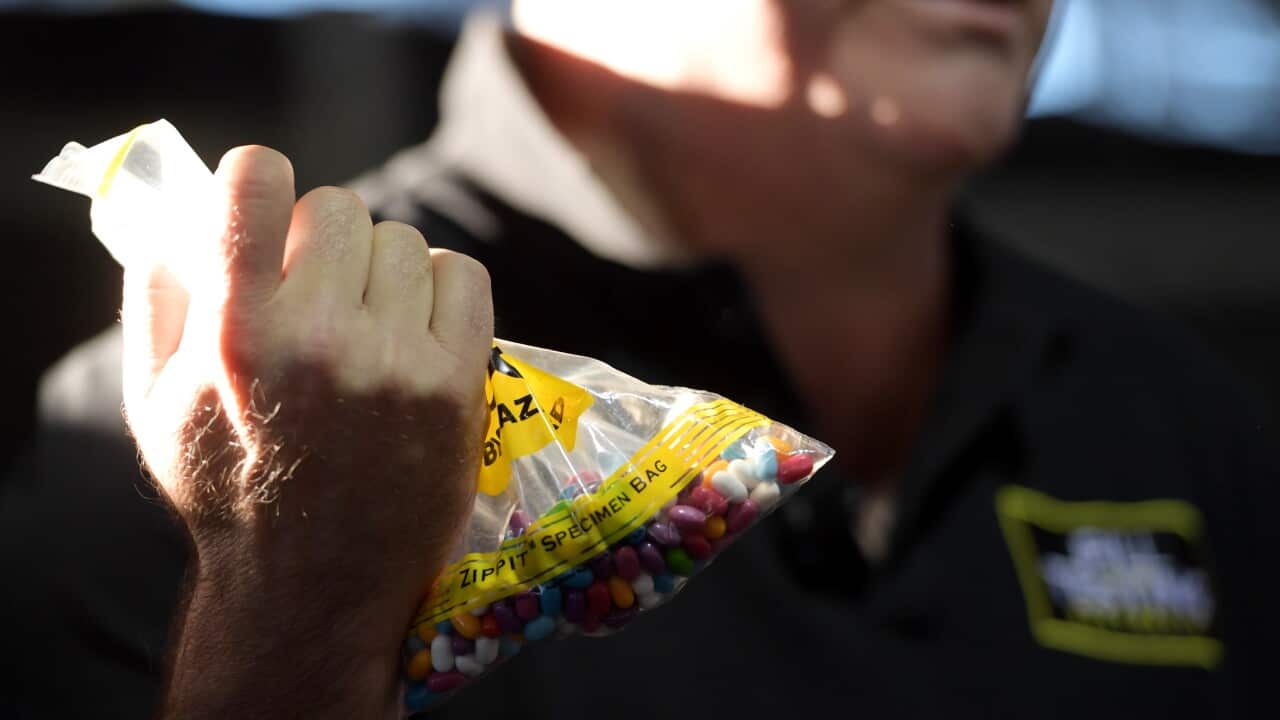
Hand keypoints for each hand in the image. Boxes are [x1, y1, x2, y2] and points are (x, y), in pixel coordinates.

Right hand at [121, 146, 492, 717]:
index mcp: (236, 331)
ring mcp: (396, 362)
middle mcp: (320, 339)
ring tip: (368, 321)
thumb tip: (184, 210)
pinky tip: (417, 325)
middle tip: (320, 288)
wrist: (313, 583)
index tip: (268, 204)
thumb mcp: (155, 401)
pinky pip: (464, 277)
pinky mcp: (456, 386)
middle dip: (324, 240)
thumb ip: (160, 296)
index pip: (258, 183)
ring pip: (404, 242)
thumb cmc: (229, 489)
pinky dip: (442, 288)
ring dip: (384, 269)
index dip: (262, 179)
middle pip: (340, 208)